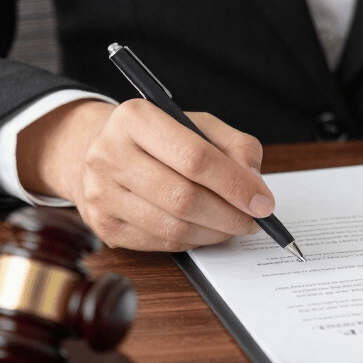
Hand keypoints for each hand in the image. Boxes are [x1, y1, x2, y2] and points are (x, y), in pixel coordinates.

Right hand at [17, 99, 272, 250]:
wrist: (99, 151)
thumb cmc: (158, 138)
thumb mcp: (199, 125)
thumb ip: (236, 147)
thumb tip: (254, 185)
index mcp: (136, 118)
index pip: (195, 158)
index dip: (235, 185)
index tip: (263, 202)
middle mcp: (110, 154)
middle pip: (184, 198)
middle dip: (229, 215)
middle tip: (253, 220)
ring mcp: (101, 194)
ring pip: (173, 228)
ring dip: (214, 233)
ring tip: (232, 225)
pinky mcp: (103, 226)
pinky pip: (159, 244)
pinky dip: (192, 241)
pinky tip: (204, 230)